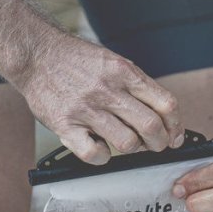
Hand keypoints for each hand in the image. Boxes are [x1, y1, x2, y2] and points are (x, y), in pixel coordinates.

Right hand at [12, 29, 182, 164]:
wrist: (36, 54)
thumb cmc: (77, 61)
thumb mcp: (114, 62)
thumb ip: (137, 86)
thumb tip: (163, 116)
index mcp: (124, 72)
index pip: (166, 104)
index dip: (176, 125)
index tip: (175, 136)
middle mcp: (107, 90)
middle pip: (151, 126)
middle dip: (160, 143)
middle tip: (155, 146)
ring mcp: (86, 109)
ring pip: (127, 143)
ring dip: (133, 149)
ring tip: (126, 143)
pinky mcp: (65, 125)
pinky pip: (94, 154)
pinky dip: (103, 157)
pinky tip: (100, 147)